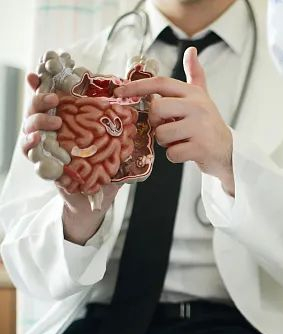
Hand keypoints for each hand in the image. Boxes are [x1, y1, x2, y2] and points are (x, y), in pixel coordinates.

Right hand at [22, 73, 120, 245]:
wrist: (94, 202)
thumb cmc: (106, 173)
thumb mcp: (118, 149)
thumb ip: (126, 131)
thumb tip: (142, 109)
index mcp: (71, 124)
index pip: (57, 100)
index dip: (46, 84)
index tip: (41, 73)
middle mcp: (54, 132)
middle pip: (38, 109)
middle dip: (41, 99)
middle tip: (54, 98)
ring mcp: (46, 148)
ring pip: (30, 127)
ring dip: (38, 120)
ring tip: (54, 120)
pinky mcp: (42, 165)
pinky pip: (30, 152)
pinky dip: (31, 145)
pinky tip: (37, 140)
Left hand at [114, 47, 234, 195]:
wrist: (228, 150)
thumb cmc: (208, 123)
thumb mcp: (202, 97)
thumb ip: (195, 74)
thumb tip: (191, 50)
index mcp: (193, 93)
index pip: (161, 83)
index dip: (138, 86)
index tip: (119, 92)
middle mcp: (197, 107)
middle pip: (157, 109)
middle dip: (156, 122)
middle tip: (168, 126)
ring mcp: (200, 128)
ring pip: (162, 134)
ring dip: (166, 142)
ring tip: (180, 140)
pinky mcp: (201, 148)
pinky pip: (172, 153)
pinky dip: (175, 156)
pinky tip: (187, 151)